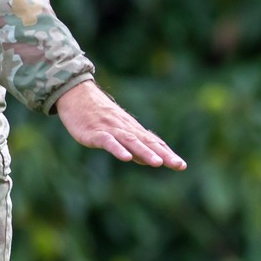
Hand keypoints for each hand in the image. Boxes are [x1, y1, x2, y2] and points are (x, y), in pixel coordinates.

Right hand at [54, 80, 186, 168]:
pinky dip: (118, 149)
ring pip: (131, 141)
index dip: (167, 154)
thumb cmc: (99, 115)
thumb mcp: (119, 131)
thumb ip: (134, 145)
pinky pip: (109, 141)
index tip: (182, 165)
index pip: (154, 143)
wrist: (78, 95)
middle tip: (179, 165)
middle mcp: (126, 129)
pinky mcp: (96, 133)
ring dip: (145, 152)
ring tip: (158, 163)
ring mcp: (112, 130)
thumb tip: (149, 160)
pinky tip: (126, 158)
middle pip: (148, 142)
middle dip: (164, 154)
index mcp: (133, 130)